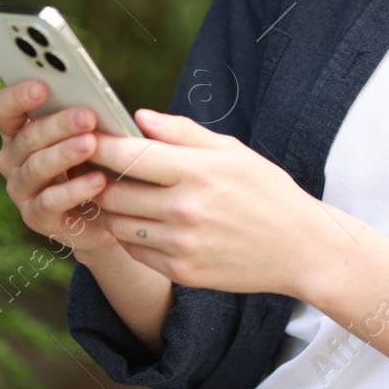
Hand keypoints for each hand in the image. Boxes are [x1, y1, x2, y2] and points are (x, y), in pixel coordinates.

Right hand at [0, 79, 117, 256]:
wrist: (106, 212)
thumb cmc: (97, 160)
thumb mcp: (91, 133)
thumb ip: (86, 114)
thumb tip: (97, 97)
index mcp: (19, 131)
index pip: (4, 108)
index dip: (17, 96)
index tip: (42, 85)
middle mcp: (12, 159)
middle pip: (27, 137)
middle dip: (58, 124)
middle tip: (87, 115)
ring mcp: (21, 190)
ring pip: (36, 168)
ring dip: (64, 154)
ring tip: (90, 144)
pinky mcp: (35, 217)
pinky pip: (50, 202)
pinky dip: (74, 190)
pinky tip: (98, 180)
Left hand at [87, 109, 328, 296]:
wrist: (299, 248)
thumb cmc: (267, 192)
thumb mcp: (233, 151)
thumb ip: (183, 133)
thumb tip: (140, 117)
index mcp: (197, 171)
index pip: (128, 155)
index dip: (100, 145)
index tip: (89, 137)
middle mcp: (184, 209)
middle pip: (112, 192)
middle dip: (99, 178)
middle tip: (97, 168)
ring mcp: (181, 244)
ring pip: (117, 224)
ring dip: (111, 209)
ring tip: (120, 195)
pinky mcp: (181, 271)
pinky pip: (135, 251)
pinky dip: (130, 235)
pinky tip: (144, 222)